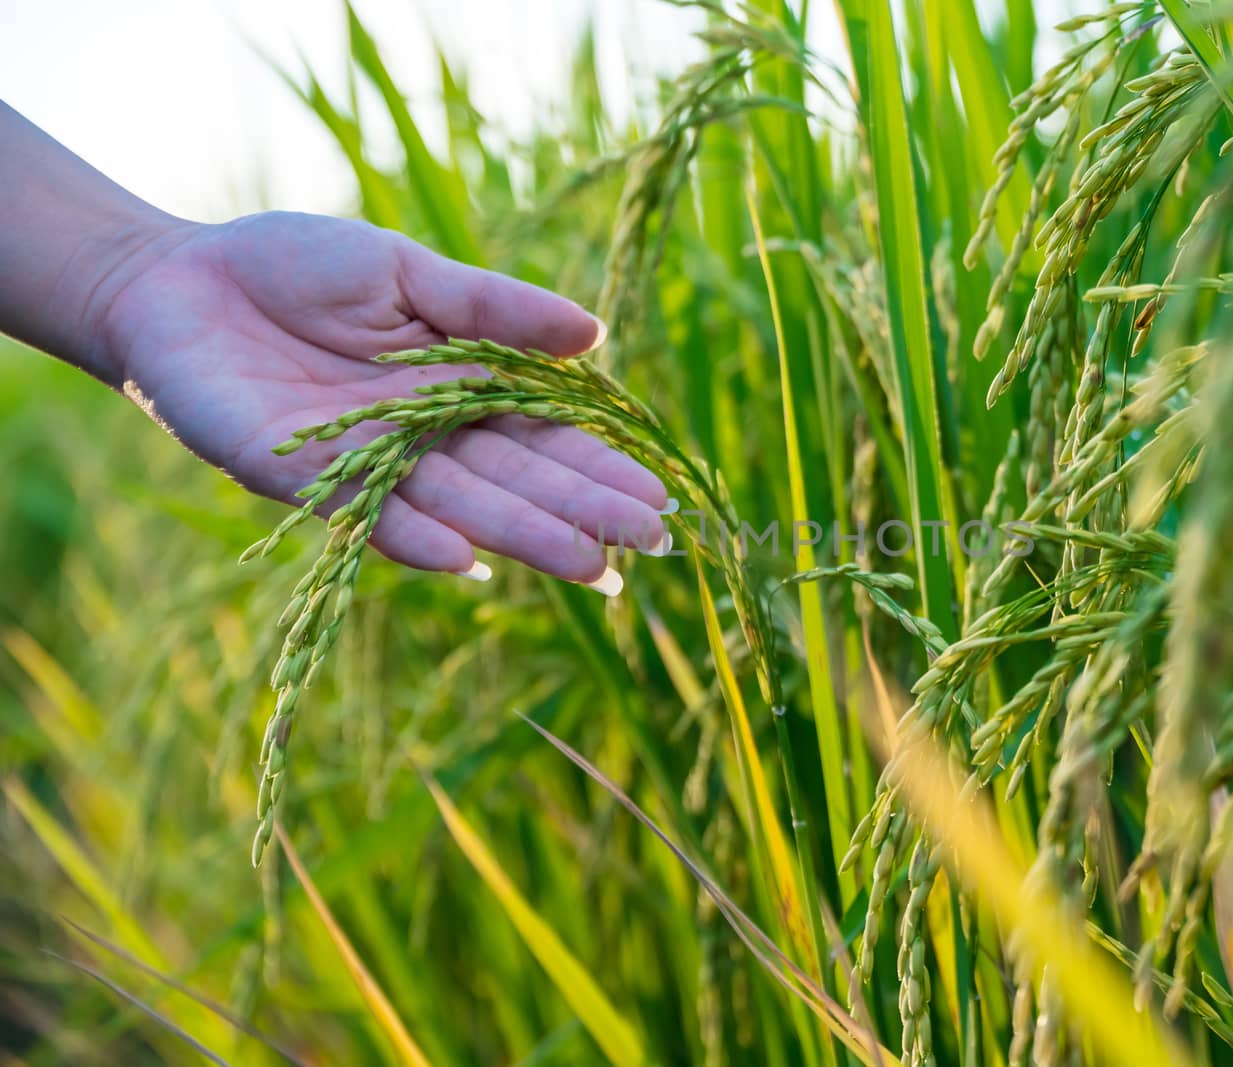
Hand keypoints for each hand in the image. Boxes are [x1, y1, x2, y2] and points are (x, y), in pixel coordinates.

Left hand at [91, 211, 665, 585]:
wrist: (178, 276)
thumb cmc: (294, 266)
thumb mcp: (408, 270)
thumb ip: (494, 307)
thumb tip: (596, 332)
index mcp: (455, 389)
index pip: (542, 436)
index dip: (598, 463)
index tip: (659, 492)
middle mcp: (421, 438)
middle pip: (514, 479)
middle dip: (581, 510)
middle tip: (651, 543)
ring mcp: (364, 462)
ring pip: (457, 503)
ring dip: (521, 535)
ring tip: (589, 565)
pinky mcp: (296, 474)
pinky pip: (364, 507)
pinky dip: (409, 533)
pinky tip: (465, 557)